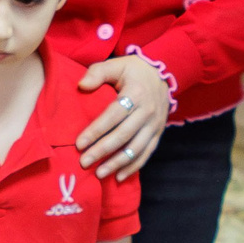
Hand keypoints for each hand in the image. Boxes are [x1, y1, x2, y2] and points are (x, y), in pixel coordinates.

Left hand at [74, 57, 171, 178]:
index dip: (96, 130)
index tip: (79, 144)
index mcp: (136, 93)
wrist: (164, 74)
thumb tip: (81, 85)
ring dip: (117, 163)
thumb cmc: (134, 71)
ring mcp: (154, 125)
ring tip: (99, 174)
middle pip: (123, 135)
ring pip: (135, 148)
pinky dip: (133, 167)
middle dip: (102, 151)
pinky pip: (146, 153)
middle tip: (84, 163)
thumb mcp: (117, 64)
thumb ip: (98, 72)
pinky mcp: (158, 134)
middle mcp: (147, 111)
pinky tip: (119, 177)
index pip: (113, 115)